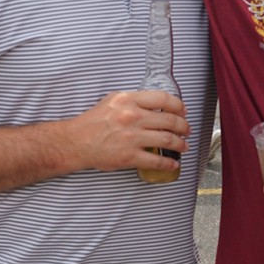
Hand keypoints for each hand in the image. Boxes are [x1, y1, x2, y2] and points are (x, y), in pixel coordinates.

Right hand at [72, 90, 188, 174]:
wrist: (77, 141)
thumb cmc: (93, 122)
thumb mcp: (113, 100)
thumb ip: (134, 100)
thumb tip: (156, 104)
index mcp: (129, 101)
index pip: (163, 99)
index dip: (179, 106)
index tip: (183, 111)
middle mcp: (132, 117)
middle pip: (170, 120)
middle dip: (184, 127)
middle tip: (186, 130)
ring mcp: (132, 137)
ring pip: (168, 140)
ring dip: (180, 144)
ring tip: (183, 146)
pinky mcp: (130, 156)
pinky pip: (157, 160)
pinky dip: (169, 163)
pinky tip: (173, 163)